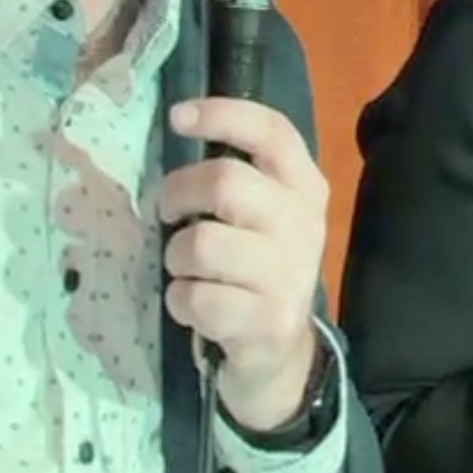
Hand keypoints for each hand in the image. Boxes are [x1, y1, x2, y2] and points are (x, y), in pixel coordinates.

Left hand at [159, 97, 328, 431]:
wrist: (281, 356)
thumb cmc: (255, 271)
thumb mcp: (261, 218)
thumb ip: (235, 178)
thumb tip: (176, 131)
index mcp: (305, 188)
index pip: (272, 132)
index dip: (223, 115)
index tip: (178, 117)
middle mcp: (304, 225)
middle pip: (225, 182)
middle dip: (177, 194)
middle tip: (167, 212)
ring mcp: (290, 276)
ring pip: (200, 243)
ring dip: (176, 259)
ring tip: (188, 271)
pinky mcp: (269, 322)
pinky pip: (196, 298)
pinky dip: (180, 302)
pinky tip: (197, 308)